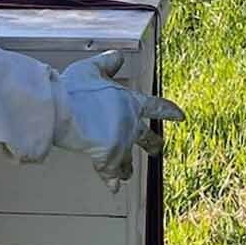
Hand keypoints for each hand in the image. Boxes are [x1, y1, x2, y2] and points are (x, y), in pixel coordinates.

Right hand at [55, 51, 184, 190]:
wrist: (65, 112)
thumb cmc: (76, 89)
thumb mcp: (92, 69)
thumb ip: (108, 63)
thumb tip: (118, 56)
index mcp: (130, 103)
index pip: (156, 107)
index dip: (168, 111)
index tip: (180, 116)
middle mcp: (130, 126)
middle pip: (147, 138)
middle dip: (152, 144)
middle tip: (157, 149)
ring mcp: (120, 145)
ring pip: (128, 160)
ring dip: (126, 167)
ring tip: (126, 174)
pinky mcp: (107, 160)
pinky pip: (110, 174)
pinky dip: (111, 181)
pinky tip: (114, 188)